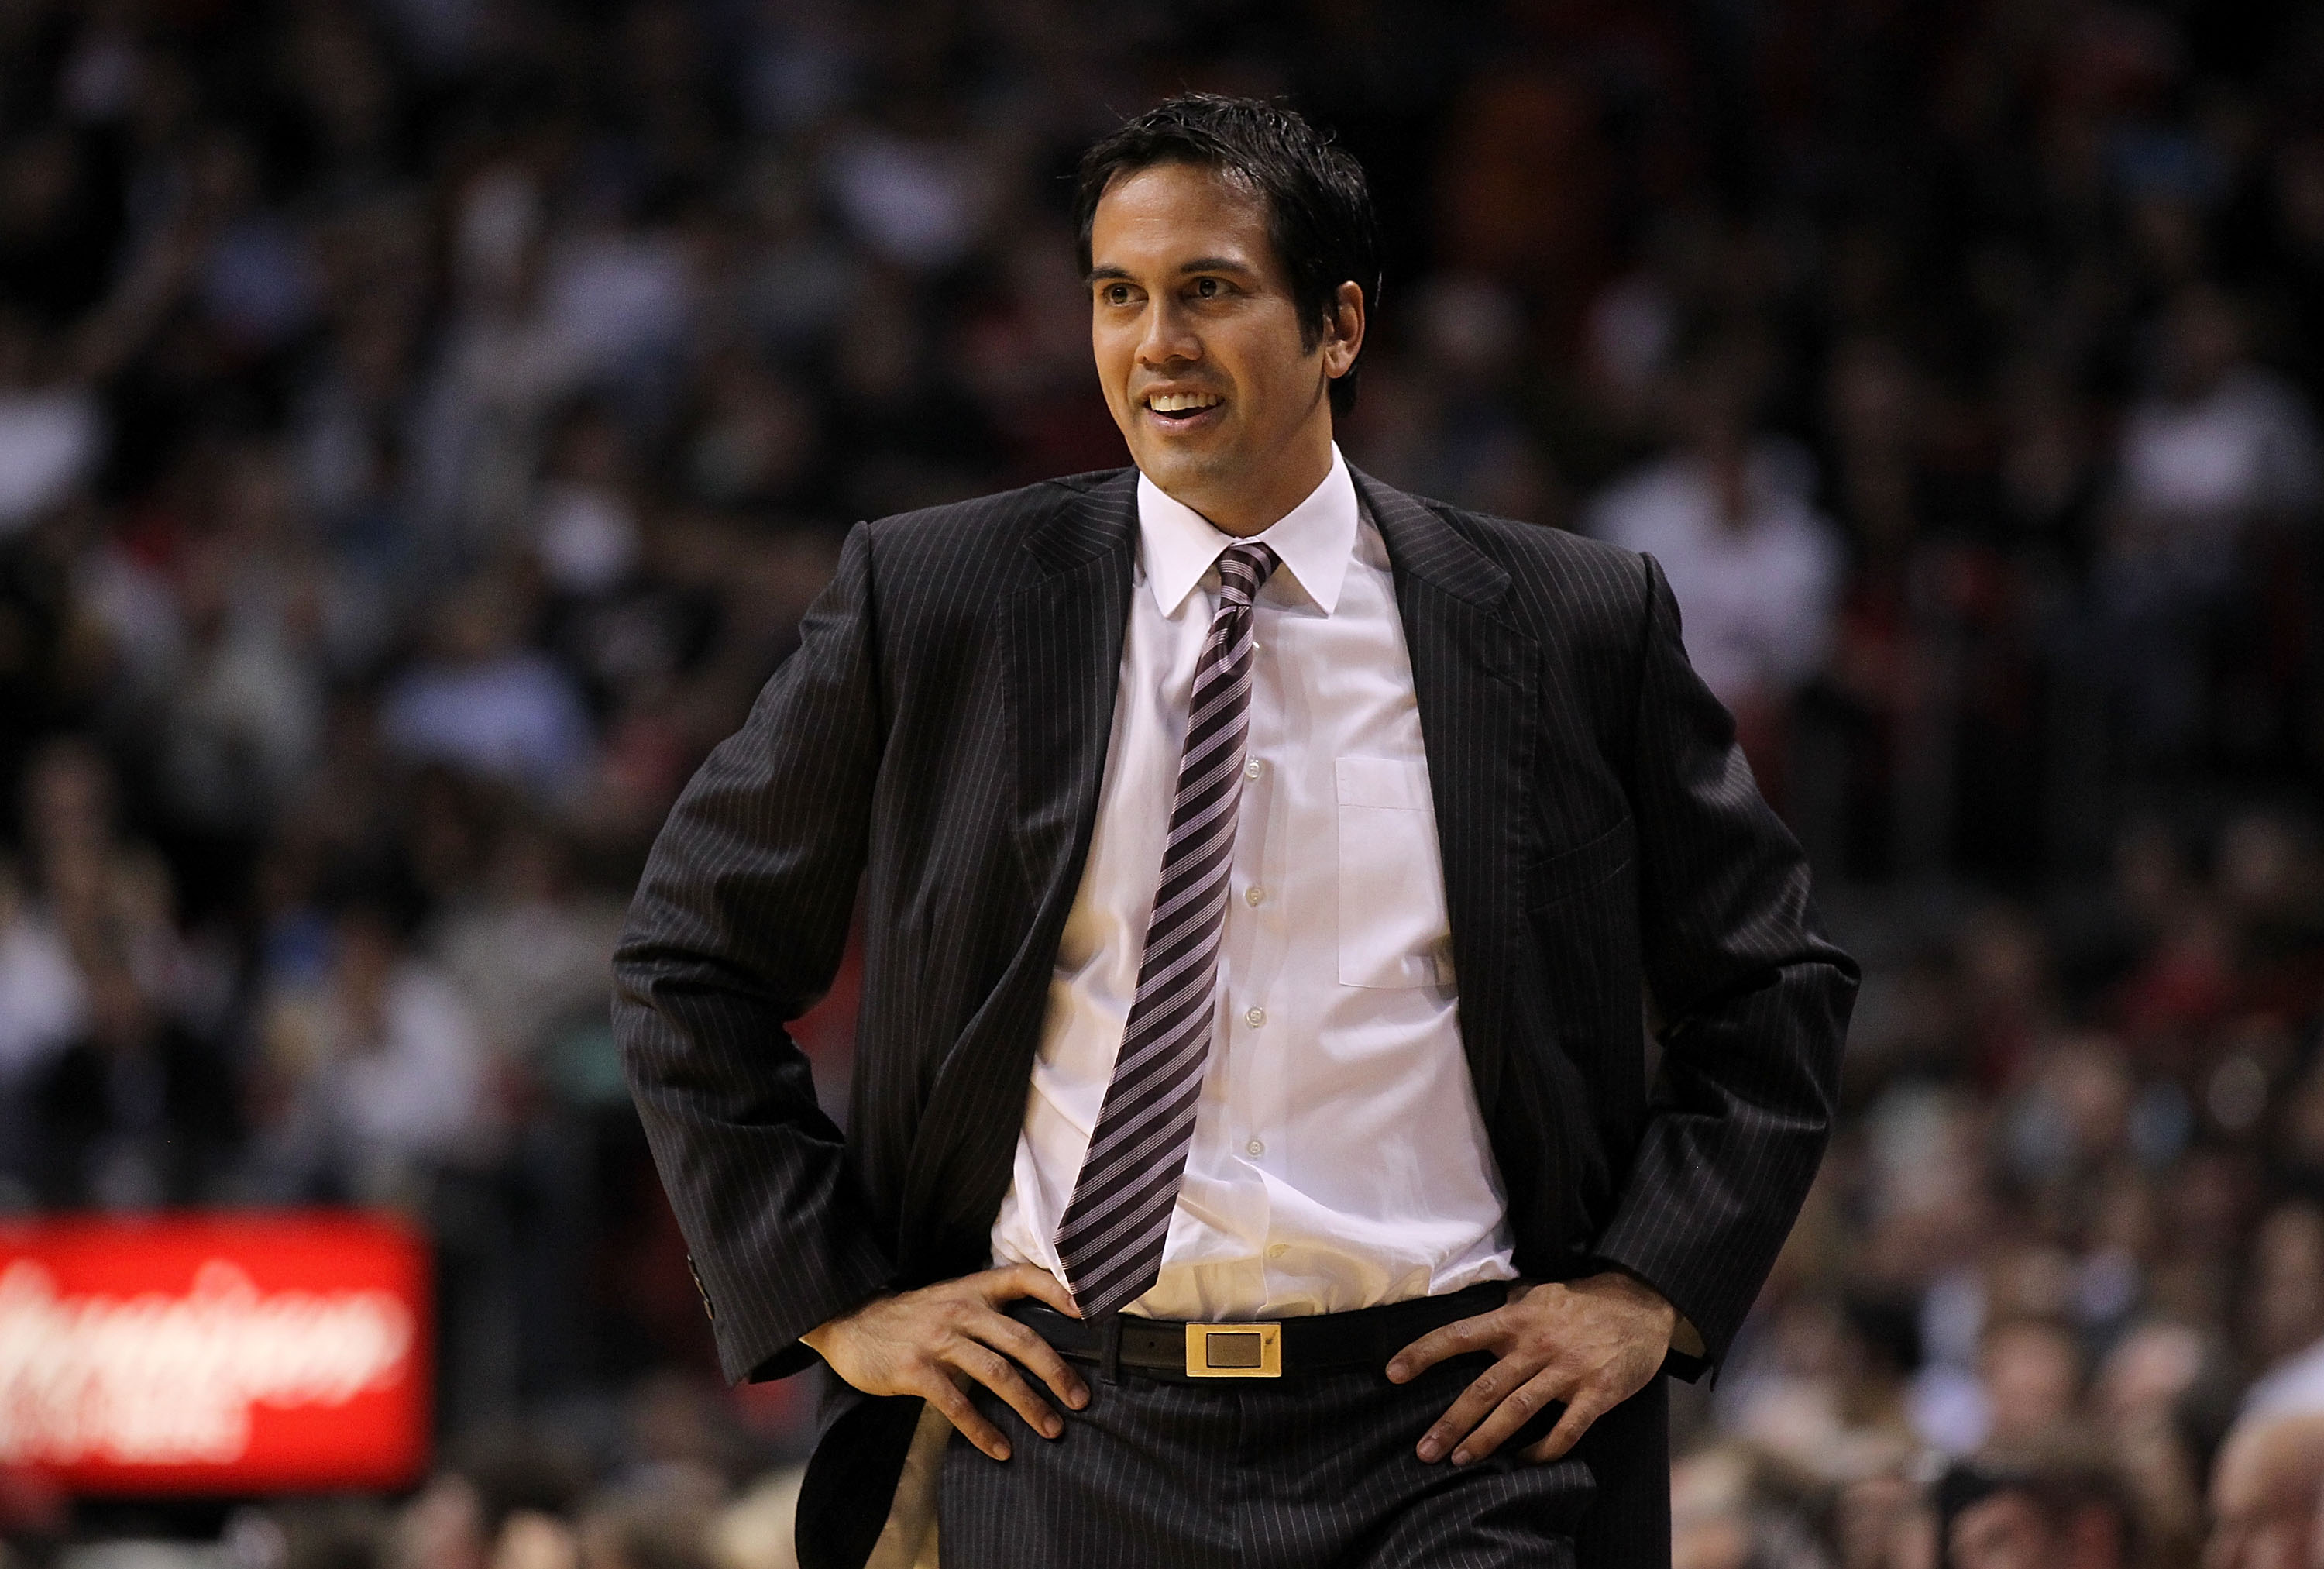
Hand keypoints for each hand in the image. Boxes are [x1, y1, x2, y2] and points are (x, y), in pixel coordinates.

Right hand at [799, 1264, 1089, 1460]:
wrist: (849, 1322)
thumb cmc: (909, 1317)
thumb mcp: (949, 1299)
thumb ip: (987, 1312)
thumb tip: (1035, 1343)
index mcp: (972, 1289)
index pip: (1023, 1277)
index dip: (1058, 1291)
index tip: (1088, 1313)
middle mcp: (960, 1310)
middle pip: (1022, 1338)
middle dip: (1056, 1371)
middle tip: (1080, 1399)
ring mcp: (938, 1339)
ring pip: (997, 1373)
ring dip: (1029, 1404)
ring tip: (1052, 1429)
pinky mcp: (916, 1369)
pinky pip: (957, 1404)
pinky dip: (983, 1429)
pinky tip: (1001, 1448)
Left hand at [1386, 1272, 1676, 1466]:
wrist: (1642, 1302)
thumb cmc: (1583, 1301)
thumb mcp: (1538, 1294)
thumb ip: (1506, 1310)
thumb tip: (1473, 1320)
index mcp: (1516, 1319)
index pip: (1459, 1335)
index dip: (1423, 1353)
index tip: (1392, 1373)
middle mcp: (1536, 1344)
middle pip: (1483, 1388)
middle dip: (1451, 1422)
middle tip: (1425, 1451)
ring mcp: (1566, 1370)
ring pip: (1516, 1410)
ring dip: (1485, 1439)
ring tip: (1460, 1460)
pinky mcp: (1597, 1392)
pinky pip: (1565, 1429)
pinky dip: (1543, 1451)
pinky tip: (1524, 1462)